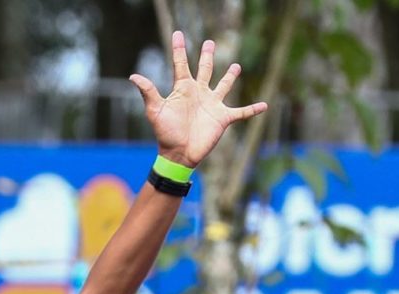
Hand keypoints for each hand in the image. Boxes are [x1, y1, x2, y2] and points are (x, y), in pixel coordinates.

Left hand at [129, 31, 266, 168]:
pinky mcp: (223, 118)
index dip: (179, 49)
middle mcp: (199, 93)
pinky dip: (252, 109)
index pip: (181, 64)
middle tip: (209, 43)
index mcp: (183, 89)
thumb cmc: (165, 134)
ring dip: (230, 77)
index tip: (178, 34)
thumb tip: (133, 76)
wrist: (178, 155)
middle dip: (207, 56)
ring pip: (224, 86)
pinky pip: (241, 112)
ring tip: (236, 66)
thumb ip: (148, 92)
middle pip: (204, 69)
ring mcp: (212, 105)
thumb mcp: (155, 111)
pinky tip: (265, 105)